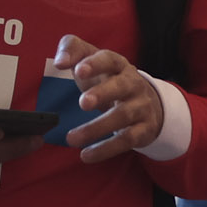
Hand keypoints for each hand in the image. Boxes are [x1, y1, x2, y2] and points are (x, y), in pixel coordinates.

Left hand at [57, 36, 161, 161]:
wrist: (147, 104)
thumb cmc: (109, 79)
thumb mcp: (92, 61)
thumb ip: (72, 50)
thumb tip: (59, 61)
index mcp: (119, 65)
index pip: (109, 59)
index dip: (95, 64)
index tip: (78, 70)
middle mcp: (133, 84)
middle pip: (121, 86)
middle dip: (103, 93)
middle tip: (83, 103)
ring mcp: (141, 107)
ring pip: (122, 116)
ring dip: (97, 128)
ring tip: (71, 138)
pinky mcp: (144, 130)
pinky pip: (127, 140)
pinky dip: (106, 149)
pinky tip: (86, 155)